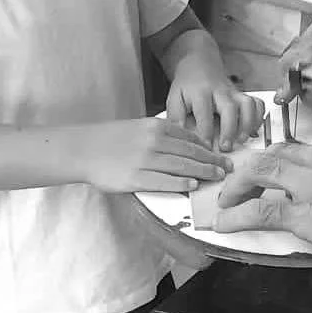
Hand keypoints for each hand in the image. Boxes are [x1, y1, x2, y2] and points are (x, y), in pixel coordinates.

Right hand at [83, 117, 232, 193]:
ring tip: (218, 177)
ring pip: (182, 166)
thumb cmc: (111, 139)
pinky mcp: (135, 178)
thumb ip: (161, 134)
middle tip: (227, 168)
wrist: (84, 149)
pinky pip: (163, 181)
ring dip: (204, 172)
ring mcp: (145, 160)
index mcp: (155, 127)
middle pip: (191, 152)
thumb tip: (187, 145)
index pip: (190, 138)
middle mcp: (153, 141)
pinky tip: (193, 185)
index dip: (208, 148)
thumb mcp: (139, 128)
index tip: (220, 155)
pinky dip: (181, 183)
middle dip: (212, 160)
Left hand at [166, 66, 264, 151]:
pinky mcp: (244, 95)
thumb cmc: (187, 86)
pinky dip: (259, 118)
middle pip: (229, 108)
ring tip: (241, 140)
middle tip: (226, 147)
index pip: (204, 113)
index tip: (205, 147)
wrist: (199, 65)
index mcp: (200, 92)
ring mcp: (235, 92)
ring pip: (248, 105)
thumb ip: (176, 117)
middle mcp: (220, 91)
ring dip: (247, 124)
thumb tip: (180, 136)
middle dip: (230, 129)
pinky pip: (258, 104)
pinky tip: (252, 131)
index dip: (205, 132)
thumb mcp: (174, 98)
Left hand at [213, 126, 311, 290]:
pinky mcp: (309, 215)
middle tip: (245, 181)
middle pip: (280, 154)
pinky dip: (237, 216)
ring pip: (262, 173)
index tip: (290, 174)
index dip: (296, 162)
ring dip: (238, 186)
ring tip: (225, 199)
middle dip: (258, 168)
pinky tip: (224, 224)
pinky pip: (261, 212)